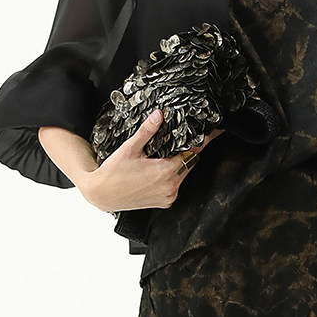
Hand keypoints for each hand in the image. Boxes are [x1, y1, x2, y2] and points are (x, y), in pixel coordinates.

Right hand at [78, 107, 223, 213]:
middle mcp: (171, 187)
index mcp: (166, 172)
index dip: (202, 142)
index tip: (214, 134)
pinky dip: (173, 176)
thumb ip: (147, 131)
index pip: (192, 153)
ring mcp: (169, 196)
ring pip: (183, 174)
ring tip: (166, 155)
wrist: (102, 195)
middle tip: (186, 140)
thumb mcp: (130, 148)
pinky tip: (160, 169)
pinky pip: (176, 185)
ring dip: (179, 164)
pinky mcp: (164, 202)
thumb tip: (159, 114)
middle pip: (190, 163)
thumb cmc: (113, 172)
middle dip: (188, 151)